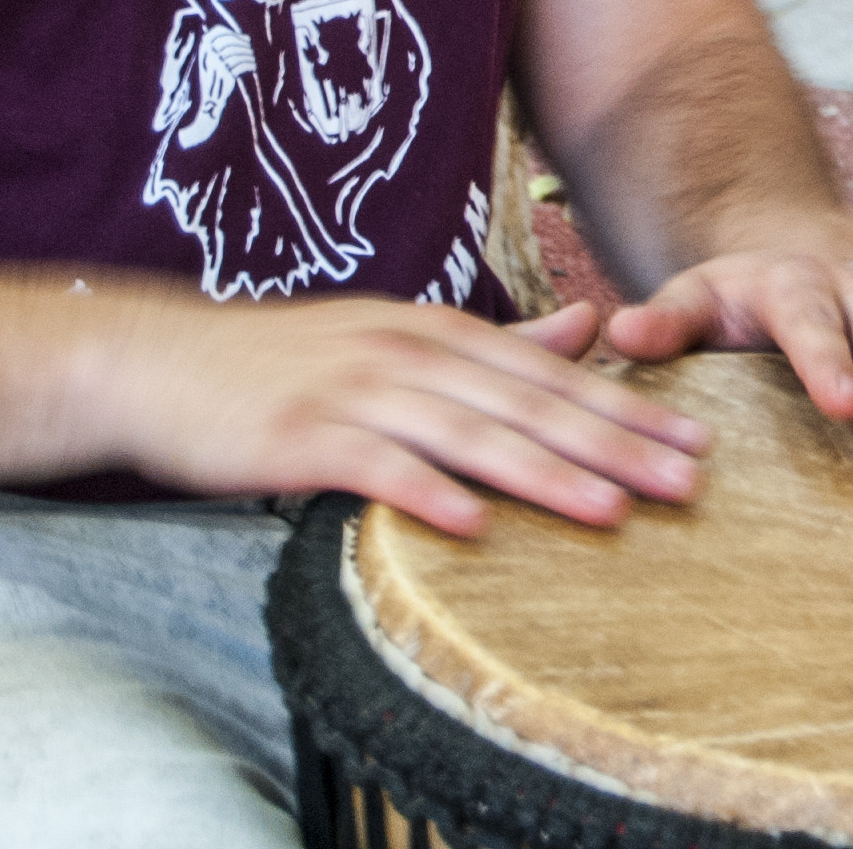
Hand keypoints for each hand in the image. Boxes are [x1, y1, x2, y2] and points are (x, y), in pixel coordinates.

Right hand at [96, 289, 710, 535]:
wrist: (156, 363)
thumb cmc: (282, 362)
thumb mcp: (393, 334)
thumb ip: (492, 343)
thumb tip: (586, 327)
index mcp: (436, 332)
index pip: (552, 375)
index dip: (628, 407)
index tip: (697, 439)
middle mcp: (407, 355)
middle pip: (529, 405)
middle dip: (615, 443)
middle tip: (686, 479)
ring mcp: (353, 393)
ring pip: (469, 435)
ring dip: (545, 474)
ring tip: (611, 511)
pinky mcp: (300, 436)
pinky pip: (374, 468)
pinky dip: (426, 494)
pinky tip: (473, 524)